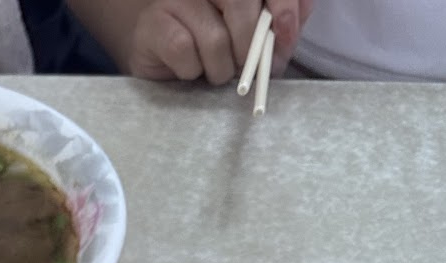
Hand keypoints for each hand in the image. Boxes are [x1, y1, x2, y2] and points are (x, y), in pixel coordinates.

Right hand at [128, 0, 311, 84]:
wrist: (160, 59)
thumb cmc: (212, 46)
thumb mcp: (254, 34)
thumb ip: (280, 22)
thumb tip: (294, 21)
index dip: (282, 5)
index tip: (285, 32)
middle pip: (241, 5)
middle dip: (250, 45)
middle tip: (245, 66)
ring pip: (215, 38)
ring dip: (220, 69)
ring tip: (214, 72)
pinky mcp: (152, 23)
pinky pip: (184, 50)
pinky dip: (192, 71)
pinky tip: (189, 70)